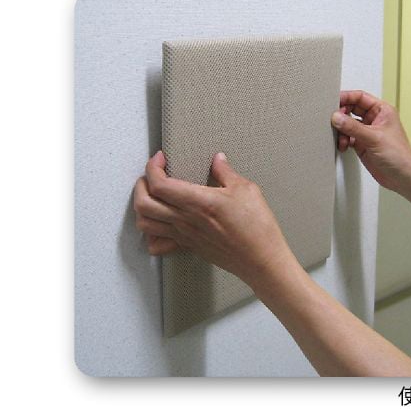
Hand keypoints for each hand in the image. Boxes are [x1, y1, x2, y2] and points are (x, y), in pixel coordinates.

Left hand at [133, 151, 295, 284]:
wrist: (261, 259)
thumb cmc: (257, 226)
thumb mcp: (246, 189)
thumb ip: (226, 172)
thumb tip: (217, 159)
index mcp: (198, 202)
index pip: (159, 184)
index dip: (153, 167)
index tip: (161, 158)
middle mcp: (186, 220)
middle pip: (143, 203)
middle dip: (141, 185)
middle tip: (152, 174)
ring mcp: (184, 236)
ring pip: (145, 224)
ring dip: (142, 207)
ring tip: (153, 195)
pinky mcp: (188, 247)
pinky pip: (157, 245)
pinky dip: (151, 234)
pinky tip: (162, 222)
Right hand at [331, 90, 410, 192]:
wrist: (402, 177)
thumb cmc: (399, 156)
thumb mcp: (374, 137)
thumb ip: (353, 127)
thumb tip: (337, 117)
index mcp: (382, 111)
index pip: (360, 97)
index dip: (346, 97)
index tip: (334, 101)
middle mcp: (374, 120)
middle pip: (351, 110)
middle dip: (341, 115)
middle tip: (334, 121)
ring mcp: (367, 132)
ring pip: (347, 124)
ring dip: (341, 130)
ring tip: (342, 138)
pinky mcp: (362, 144)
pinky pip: (347, 137)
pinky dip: (342, 140)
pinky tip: (344, 146)